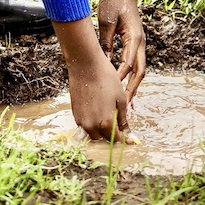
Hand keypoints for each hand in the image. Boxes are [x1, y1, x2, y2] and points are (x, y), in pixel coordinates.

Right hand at [53, 20, 129, 140]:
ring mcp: (80, 120)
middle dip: (111, 134)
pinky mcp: (74, 113)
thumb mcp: (120, 99)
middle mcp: (91, 125)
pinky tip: (97, 108)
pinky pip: (85, 124)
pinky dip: (92, 121)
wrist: (85, 65)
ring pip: (92, 132)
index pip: (116, 138)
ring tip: (107, 113)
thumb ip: (123, 119)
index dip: (125, 138)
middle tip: (117, 122)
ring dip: (100, 128)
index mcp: (105, 122)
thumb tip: (128, 134)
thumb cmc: (106, 79)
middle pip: (103, 138)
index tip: (130, 138)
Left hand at [96, 0, 145, 100]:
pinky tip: (124, 84)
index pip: (128, 64)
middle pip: (140, 71)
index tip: (111, 93)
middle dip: (133, 89)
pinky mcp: (134, 41)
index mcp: (134, 37)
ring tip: (129, 103)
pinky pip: (135, 62)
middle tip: (127, 107)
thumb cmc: (114, 1)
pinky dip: (131, 75)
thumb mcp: (106, 22)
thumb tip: (103, 63)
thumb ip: (106, 42)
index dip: (119, 80)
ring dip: (134, 85)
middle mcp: (140, 42)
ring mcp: (139, 42)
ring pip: (140, 68)